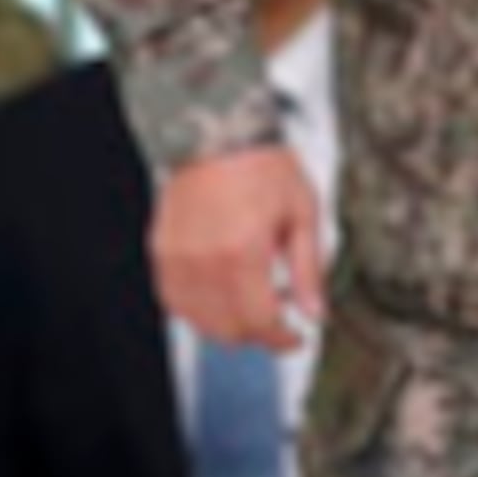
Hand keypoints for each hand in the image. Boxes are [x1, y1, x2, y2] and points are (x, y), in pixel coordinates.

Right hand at [152, 143, 324, 350]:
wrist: (218, 136)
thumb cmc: (263, 167)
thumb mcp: (303, 213)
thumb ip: (308, 269)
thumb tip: (316, 312)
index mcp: (243, 254)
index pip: (259, 322)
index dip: (281, 340)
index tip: (296, 338)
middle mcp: (204, 264)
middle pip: (228, 330)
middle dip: (259, 333)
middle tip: (281, 314)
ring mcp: (177, 262)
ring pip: (200, 322)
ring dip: (230, 323)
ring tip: (255, 297)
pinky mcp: (161, 256)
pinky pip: (177, 303)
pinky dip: (202, 309)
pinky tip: (224, 290)